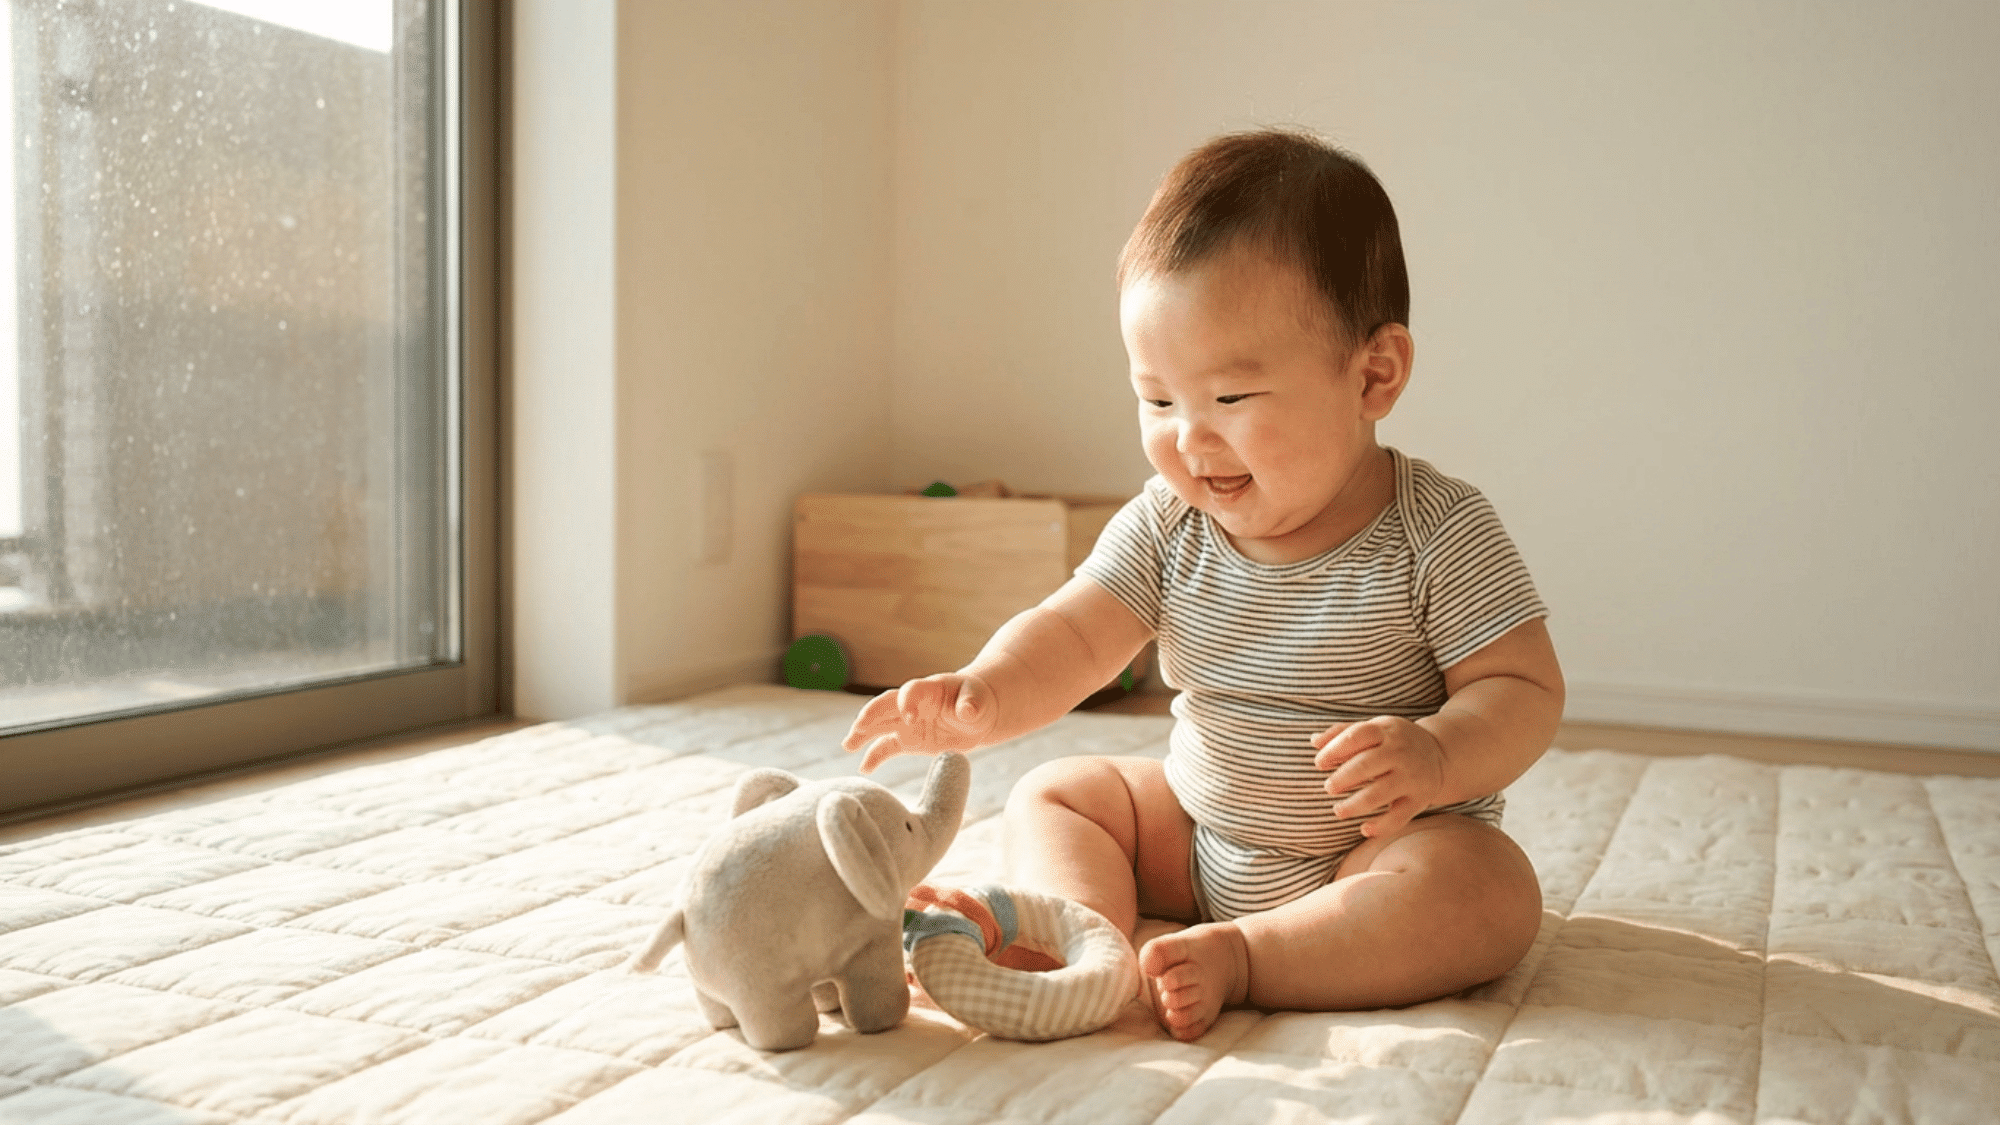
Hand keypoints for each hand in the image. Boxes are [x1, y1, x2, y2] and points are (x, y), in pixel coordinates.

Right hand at [842, 672, 998, 771]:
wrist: (976, 713)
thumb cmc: (977, 700)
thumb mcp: (978, 700)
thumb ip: (971, 704)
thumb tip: (968, 711)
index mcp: (928, 689)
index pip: (911, 691)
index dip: (907, 702)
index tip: (909, 719)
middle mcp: (912, 704)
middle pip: (886, 705)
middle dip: (872, 715)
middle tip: (859, 727)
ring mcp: (907, 722)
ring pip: (880, 725)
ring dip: (863, 733)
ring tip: (848, 746)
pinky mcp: (908, 739)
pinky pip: (887, 747)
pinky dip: (874, 756)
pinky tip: (864, 769)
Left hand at [1310, 716, 1446, 837]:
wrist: (1440, 754)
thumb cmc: (1394, 741)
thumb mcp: (1374, 728)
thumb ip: (1343, 732)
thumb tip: (1314, 741)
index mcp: (1386, 731)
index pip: (1357, 735)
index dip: (1334, 749)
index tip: (1319, 763)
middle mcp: (1400, 753)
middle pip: (1366, 765)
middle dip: (1343, 778)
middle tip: (1328, 788)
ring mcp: (1411, 777)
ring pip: (1380, 794)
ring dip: (1355, 805)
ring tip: (1338, 811)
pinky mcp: (1420, 799)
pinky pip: (1400, 817)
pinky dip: (1382, 826)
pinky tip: (1364, 829)